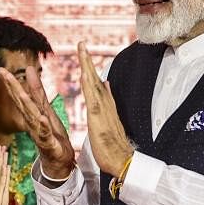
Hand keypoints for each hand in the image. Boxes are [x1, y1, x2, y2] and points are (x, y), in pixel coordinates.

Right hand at [0, 66, 73, 177]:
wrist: (58, 160)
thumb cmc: (51, 134)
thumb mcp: (45, 109)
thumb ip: (37, 91)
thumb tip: (29, 69)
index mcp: (32, 114)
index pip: (20, 96)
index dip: (11, 83)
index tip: (1, 70)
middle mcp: (32, 122)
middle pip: (22, 103)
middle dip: (13, 88)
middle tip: (3, 74)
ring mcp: (39, 133)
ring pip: (31, 117)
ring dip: (26, 105)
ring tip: (21, 92)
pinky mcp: (49, 143)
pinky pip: (46, 134)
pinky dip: (44, 127)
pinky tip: (42, 118)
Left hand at [77, 43, 133, 175]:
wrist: (123, 162)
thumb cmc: (113, 146)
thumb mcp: (108, 121)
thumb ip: (107, 102)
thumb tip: (106, 85)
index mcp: (104, 106)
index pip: (96, 83)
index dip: (89, 67)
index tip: (83, 52)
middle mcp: (104, 105)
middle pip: (95, 78)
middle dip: (87, 60)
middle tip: (81, 43)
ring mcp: (102, 111)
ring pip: (93, 84)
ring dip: (87, 67)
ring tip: (81, 50)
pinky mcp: (99, 119)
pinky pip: (93, 99)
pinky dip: (89, 86)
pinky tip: (84, 74)